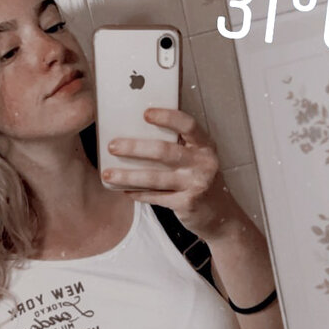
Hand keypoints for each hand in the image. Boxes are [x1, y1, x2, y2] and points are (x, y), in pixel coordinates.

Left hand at [102, 108, 235, 239]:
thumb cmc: (201, 179)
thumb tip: (140, 129)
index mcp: (205, 145)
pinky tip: (124, 190)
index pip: (188, 125)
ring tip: (108, 174)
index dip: (167, 117)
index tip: (145, 114)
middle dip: (135, 148)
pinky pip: (156, 197)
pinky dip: (138, 194)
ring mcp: (196, 184)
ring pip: (155, 178)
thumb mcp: (197, 157)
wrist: (221, 214)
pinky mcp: (187, 204)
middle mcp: (203, 163)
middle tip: (112, 146)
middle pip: (165, 151)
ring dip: (128, 176)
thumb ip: (178, 145)